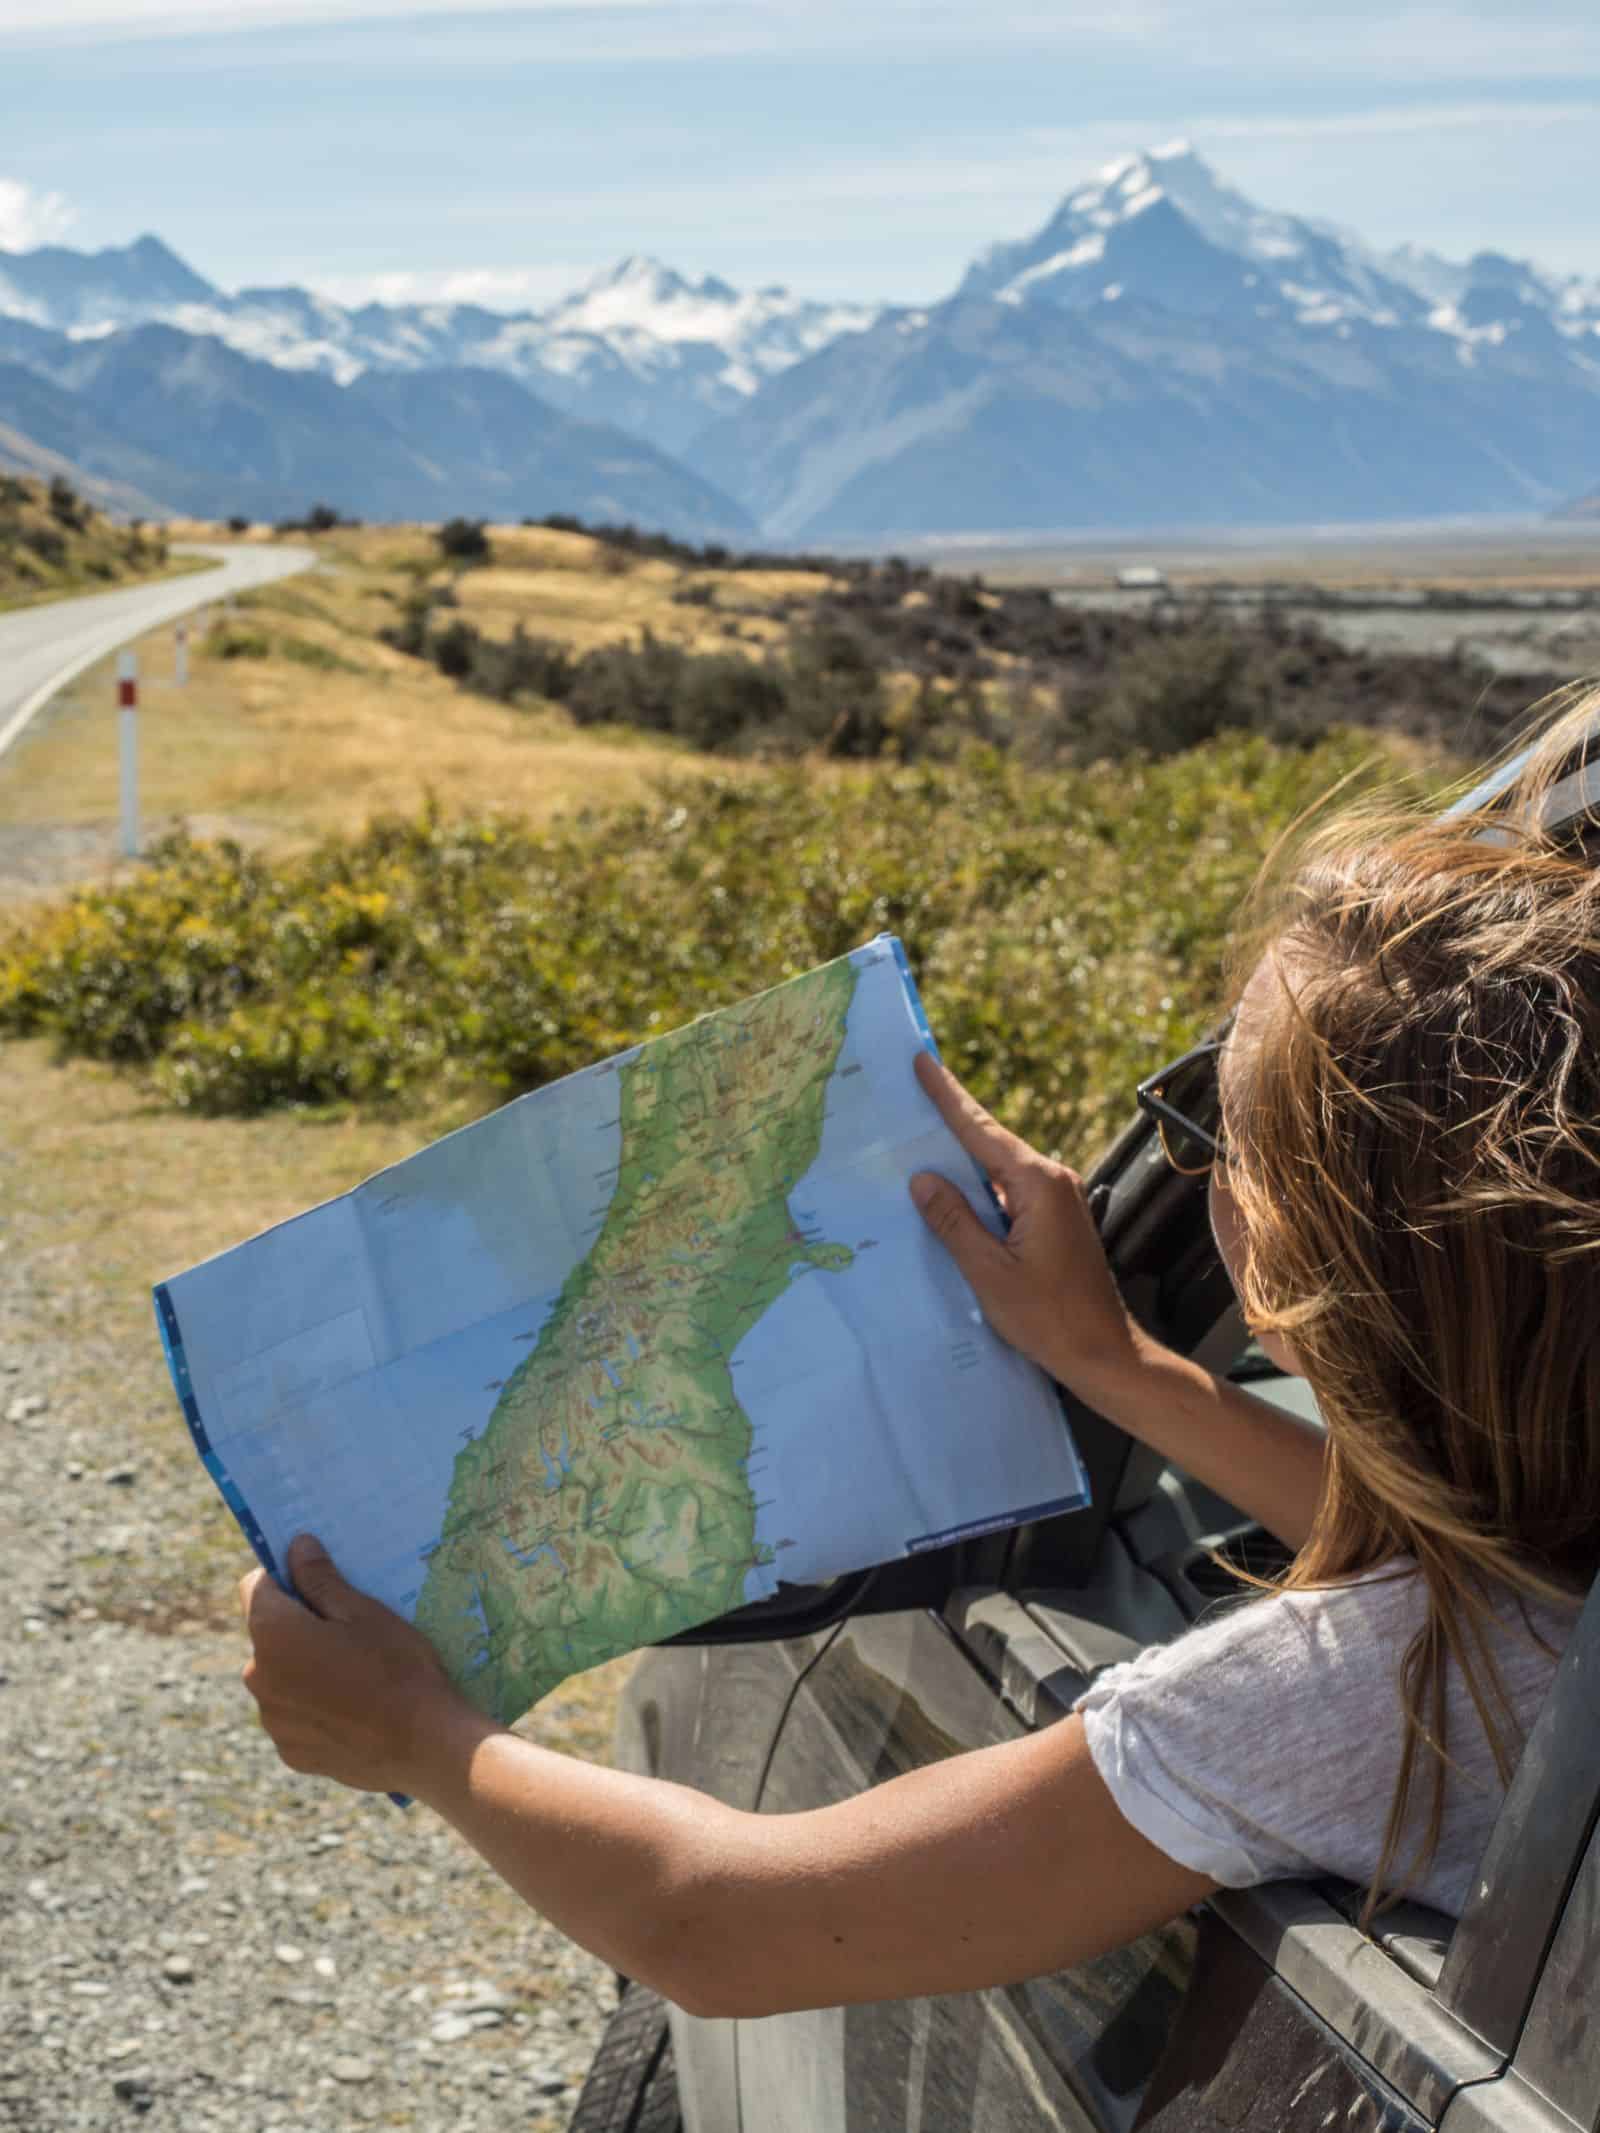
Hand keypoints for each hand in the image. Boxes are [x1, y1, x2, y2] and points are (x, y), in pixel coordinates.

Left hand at [239, 1534, 484, 1795]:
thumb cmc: (397, 1666)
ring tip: (355, 1674)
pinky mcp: (290, 1751)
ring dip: (303, 1667)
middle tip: (349, 1630)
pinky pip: (293, 1714)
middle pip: (268, 1633)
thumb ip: (320, 1579)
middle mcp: (258, 1677)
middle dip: (298, 1625)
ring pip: (279, 1675)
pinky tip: (353, 1709)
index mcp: (272, 1634)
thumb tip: (295, 1546)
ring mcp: (272, 1720)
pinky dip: (312, 1706)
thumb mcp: (364, 1611)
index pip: (254, 1586)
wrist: (424, 1745)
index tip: (319, 1581)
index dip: (285, 1576)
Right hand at [909, 1053, 1146, 1403]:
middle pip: (990, 1143)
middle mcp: (1053, 1181)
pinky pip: (1008, 1192)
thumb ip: (954, 1221)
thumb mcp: (989, 1272)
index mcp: (1038, 1184)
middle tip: (910, 1092)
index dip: (947, 1096)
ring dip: (961, 1159)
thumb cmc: (1048, 1318)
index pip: (981, 1130)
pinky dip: (978, 1188)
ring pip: (998, 1169)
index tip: (923, 1062)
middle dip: (949, 1121)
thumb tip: (923, 1179)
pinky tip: (951, 1194)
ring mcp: (1058, 1200)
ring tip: (918, 1141)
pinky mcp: (1056, 1220)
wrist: (1104, 1352)